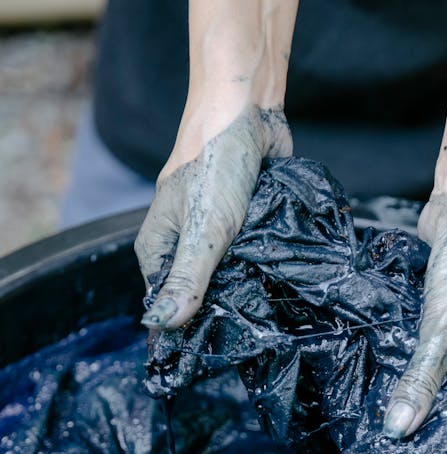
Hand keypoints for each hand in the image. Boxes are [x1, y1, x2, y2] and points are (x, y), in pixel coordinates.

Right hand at [136, 105, 291, 329]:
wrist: (248, 109)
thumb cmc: (216, 163)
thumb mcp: (203, 230)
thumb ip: (187, 279)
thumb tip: (162, 326)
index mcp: (157, 246)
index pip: (167, 302)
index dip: (188, 325)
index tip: (215, 344)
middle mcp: (181, 240)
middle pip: (201, 290)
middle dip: (224, 303)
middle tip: (251, 323)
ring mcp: (212, 230)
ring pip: (231, 272)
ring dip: (249, 282)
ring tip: (270, 300)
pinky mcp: (242, 220)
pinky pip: (252, 251)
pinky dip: (264, 259)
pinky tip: (281, 273)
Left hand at [383, 190, 446, 438]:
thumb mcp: (445, 327)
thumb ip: (422, 378)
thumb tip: (399, 429)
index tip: (412, 440)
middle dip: (433, 397)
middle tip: (394, 423)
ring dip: (426, 370)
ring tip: (391, 398)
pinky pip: (445, 335)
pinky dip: (425, 345)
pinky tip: (398, 359)